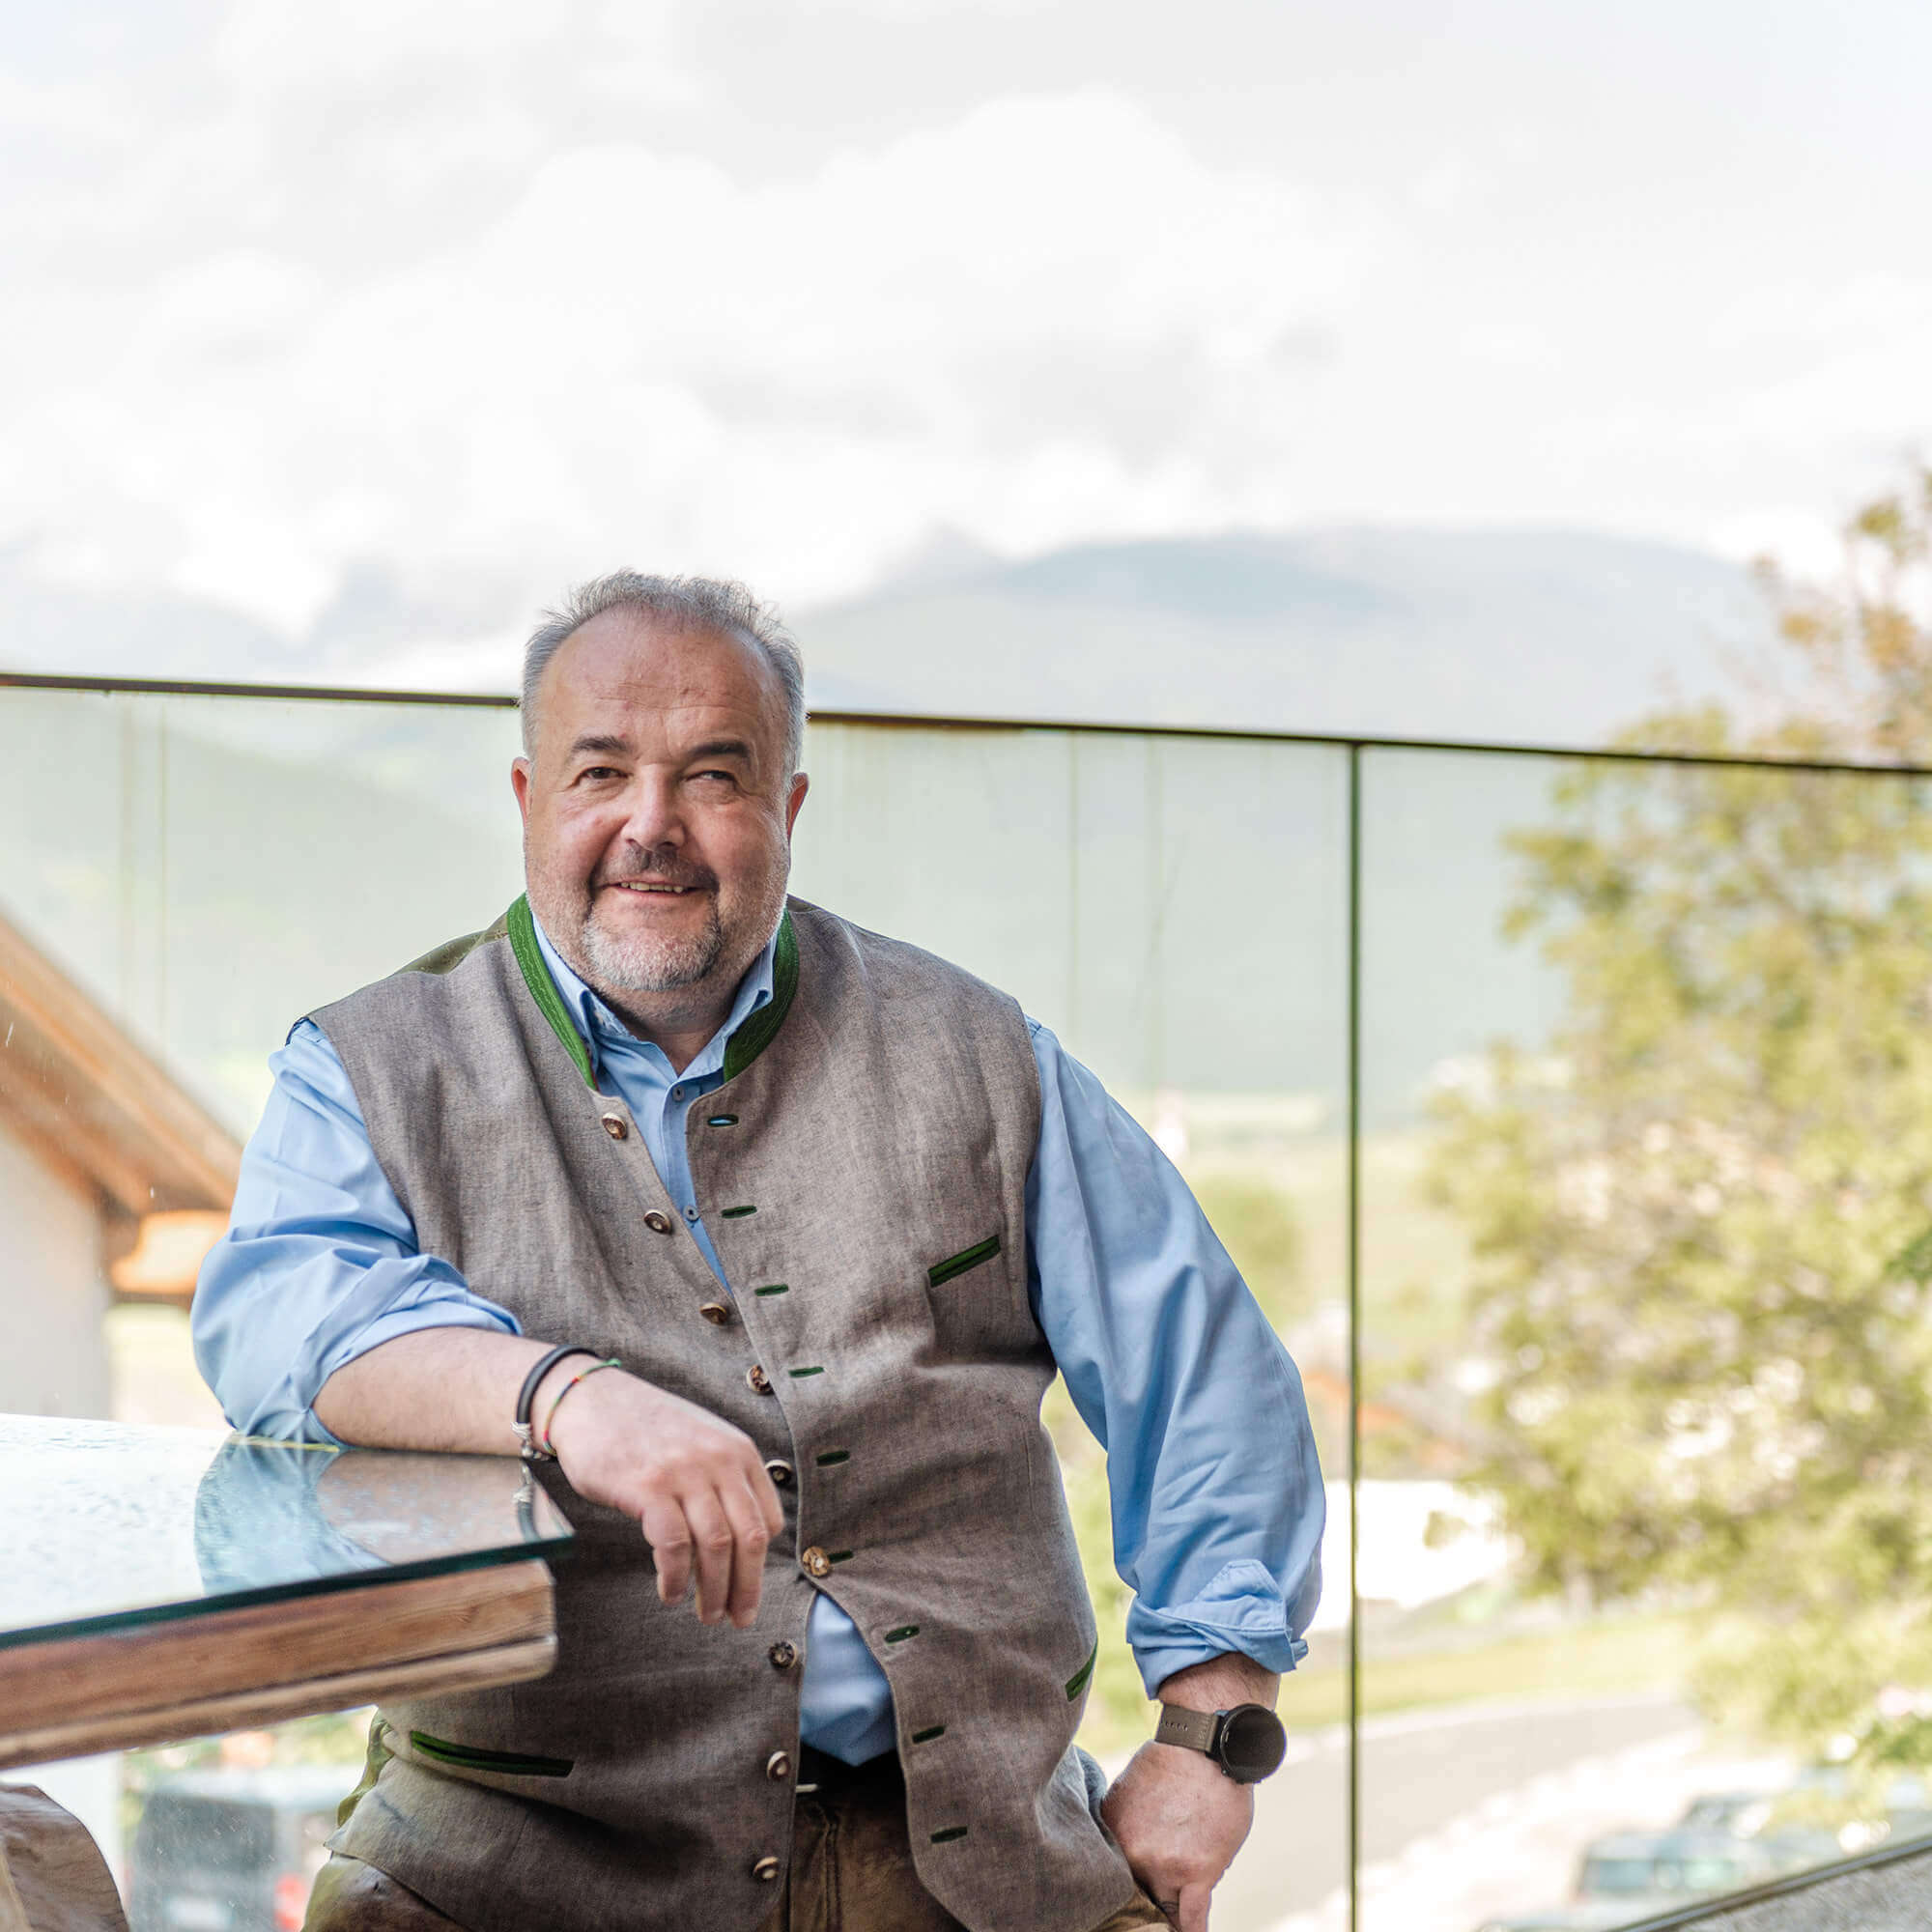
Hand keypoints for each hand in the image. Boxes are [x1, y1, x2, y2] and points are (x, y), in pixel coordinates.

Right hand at [543, 1365, 783, 1628]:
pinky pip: (673, 1545)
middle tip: (739, 1619)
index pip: (768, 1520)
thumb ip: (724, 1480)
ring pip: (716, 1546)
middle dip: (747, 1587)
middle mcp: (719, 1460)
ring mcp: (684, 1473)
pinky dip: (675, 1577)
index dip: (761, 1564)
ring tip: (707, 1616)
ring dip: (714, 1590)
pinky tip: (670, 1593)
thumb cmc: (646, 1430)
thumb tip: (740, 1543)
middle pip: (749, 1538)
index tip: (748, 1590)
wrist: (591, 1400)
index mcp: (739, 1451)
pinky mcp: (648, 1487)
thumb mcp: (701, 1442)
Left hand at [1099, 1654, 1277, 1929]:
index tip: (1125, 1901)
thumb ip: (1121, 1828)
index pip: (1111, 1880)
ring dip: (1168, 1915)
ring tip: (1167, 1923)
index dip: (1120, 1892)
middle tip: (1150, 1904)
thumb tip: (1117, 1850)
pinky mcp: (1198, 1873)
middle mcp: (1134, 1855)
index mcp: (1112, 1836)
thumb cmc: (1170, 1764)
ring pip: (1164, 1909)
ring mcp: (1166, 1866)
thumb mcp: (1126, 1792)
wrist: (1204, 1745)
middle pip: (1138, 1896)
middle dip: (1145, 1900)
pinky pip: (1193, 1920)